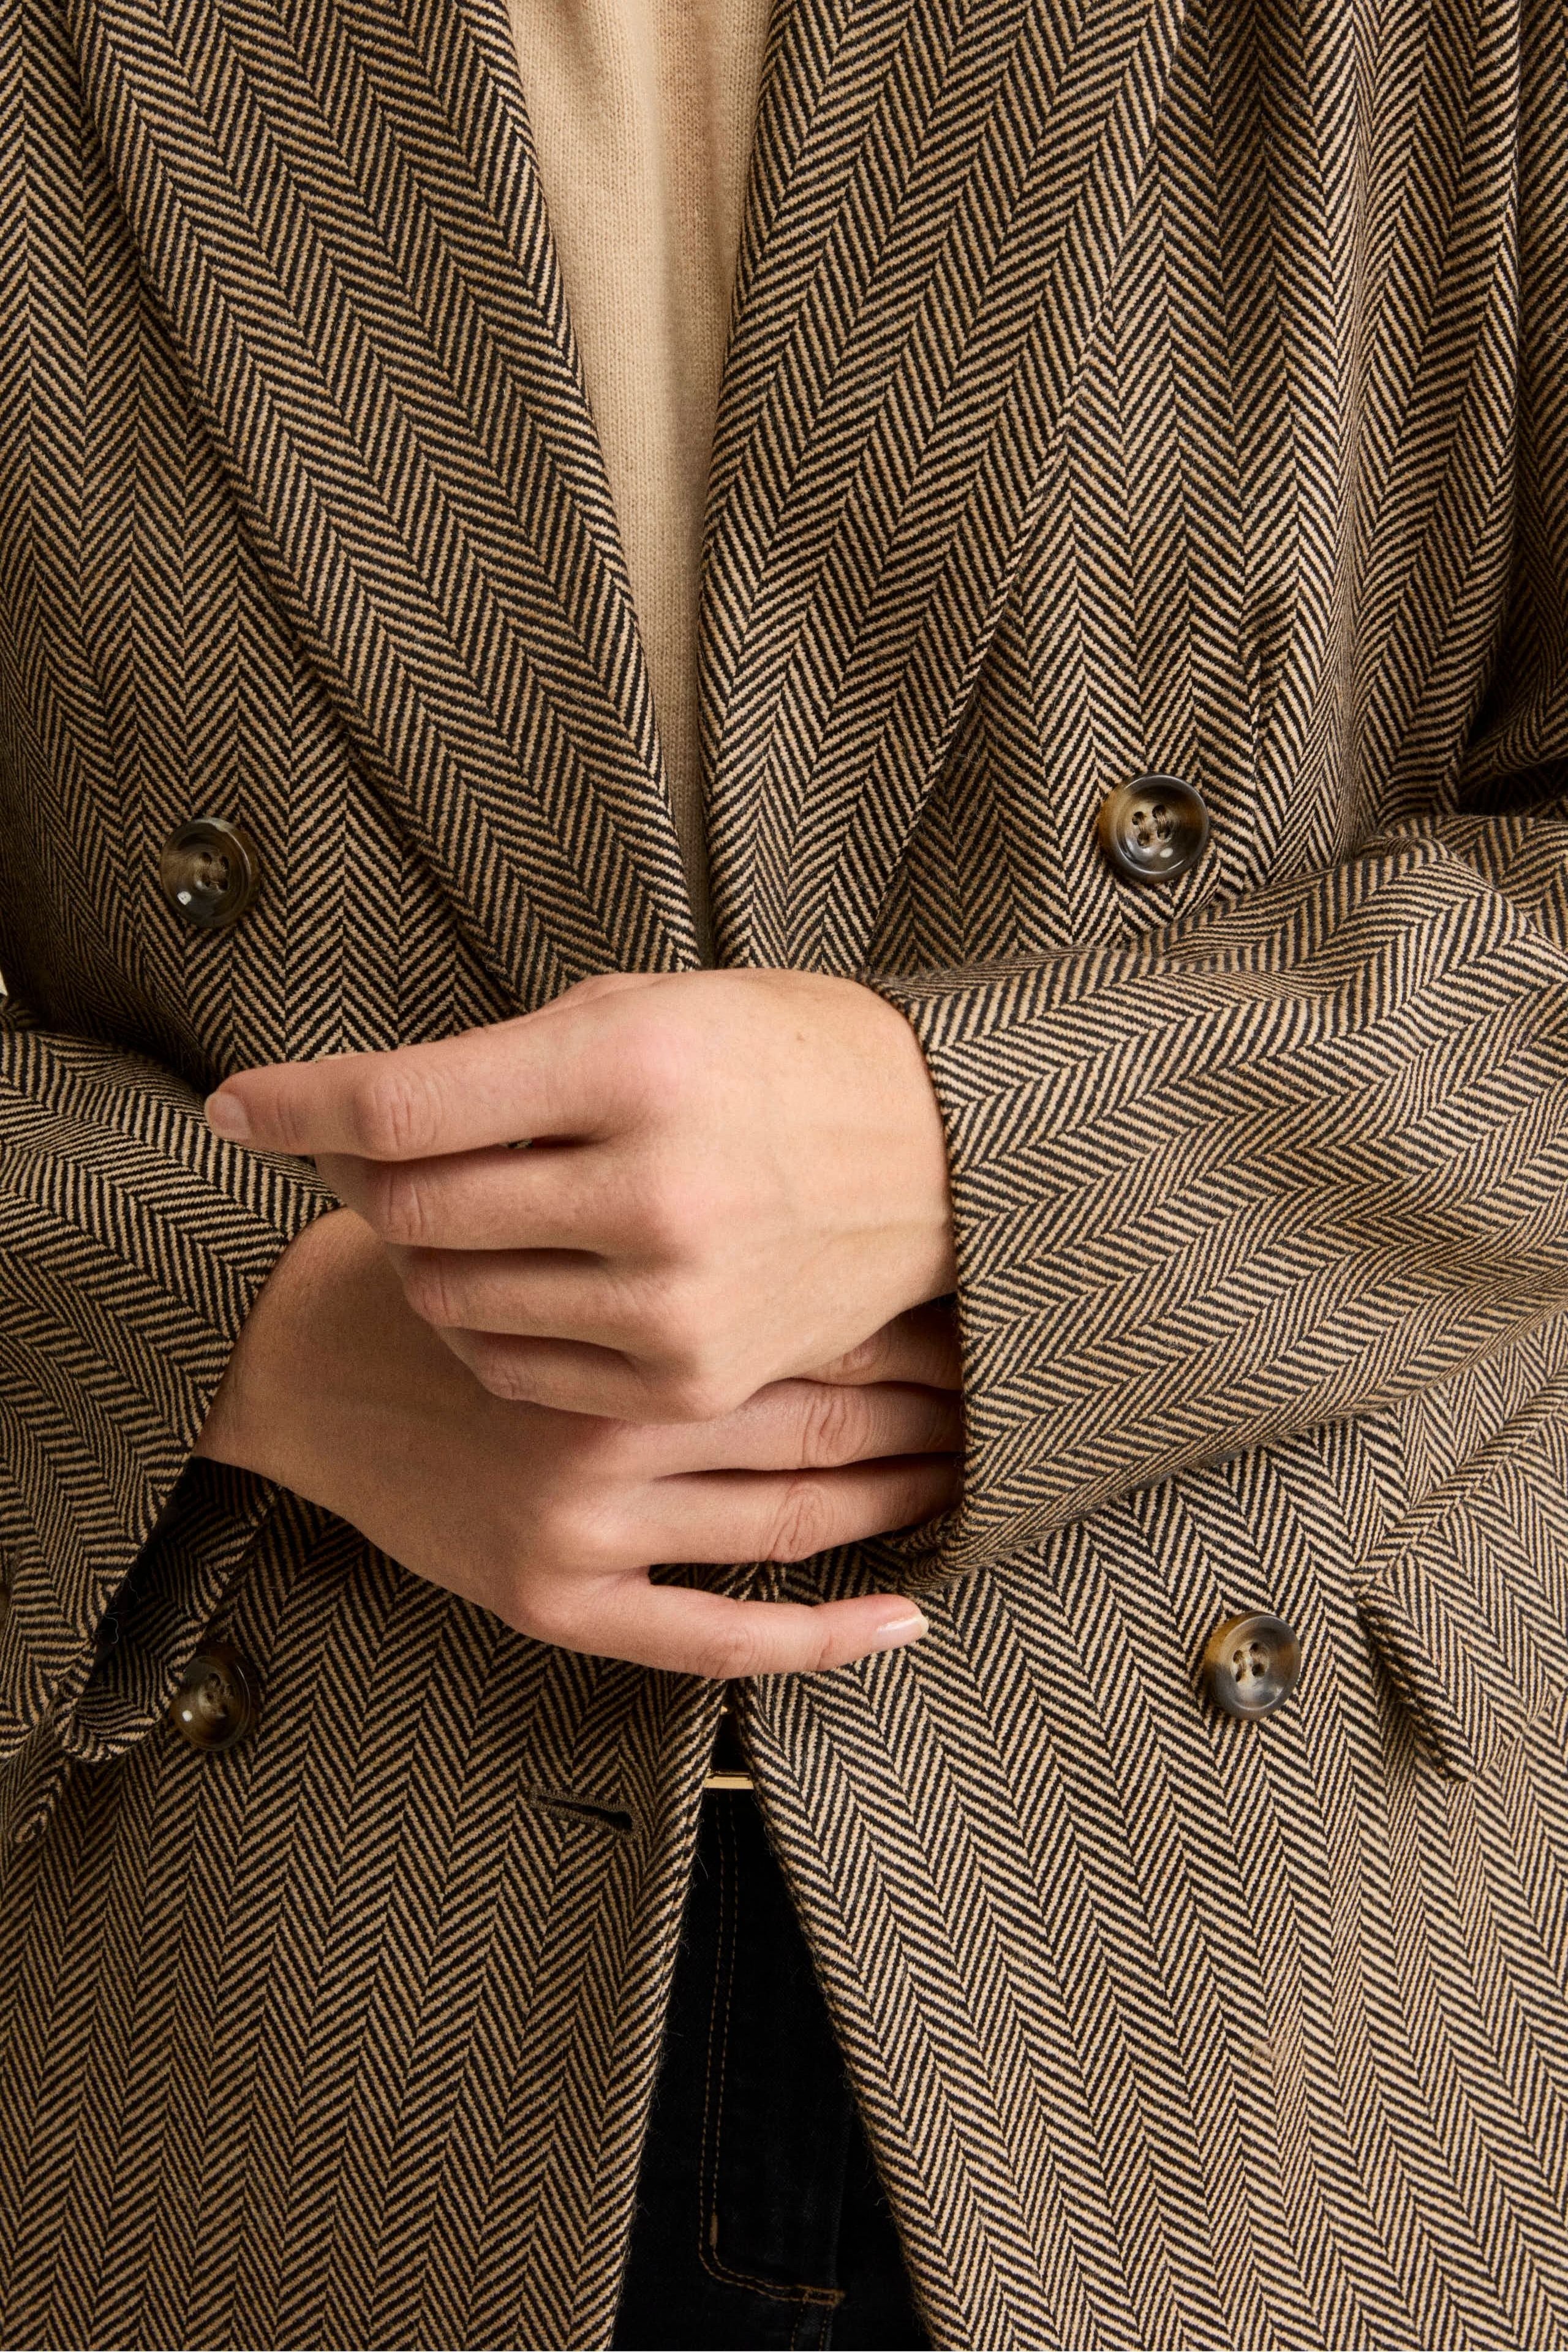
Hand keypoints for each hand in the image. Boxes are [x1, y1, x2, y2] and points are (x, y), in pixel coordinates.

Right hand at [195, 1209, 957, 1674]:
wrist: (299, 1358)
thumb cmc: (440, 1267)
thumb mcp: (541, 1199)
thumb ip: (659, 1208)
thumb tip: (827, 1215)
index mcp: (625, 1320)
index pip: (814, 1337)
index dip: (910, 1338)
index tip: (976, 1329)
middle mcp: (617, 1427)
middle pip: (823, 1432)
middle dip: (928, 1422)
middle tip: (1001, 1409)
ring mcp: (588, 1526)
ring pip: (790, 1527)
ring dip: (896, 1506)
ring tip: (966, 1484)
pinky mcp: (555, 1601)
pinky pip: (714, 1640)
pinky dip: (818, 1638)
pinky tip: (902, 1621)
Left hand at [205, 970, 956, 1422]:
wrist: (937, 1157)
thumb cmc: (778, 1057)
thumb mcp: (643, 1008)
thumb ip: (495, 1068)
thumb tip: (346, 1119)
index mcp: (634, 1066)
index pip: (405, 1104)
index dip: (297, 1102)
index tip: (238, 1106)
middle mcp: (651, 1192)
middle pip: (416, 1209)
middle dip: (368, 1180)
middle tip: (376, 1153)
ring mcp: (673, 1302)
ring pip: (453, 1297)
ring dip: (429, 1253)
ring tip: (469, 1211)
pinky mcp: (689, 1378)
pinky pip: (518, 1367)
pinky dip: (488, 1323)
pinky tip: (520, 1274)